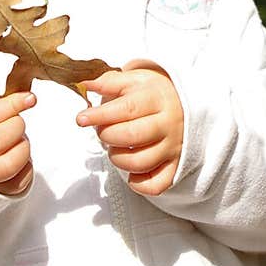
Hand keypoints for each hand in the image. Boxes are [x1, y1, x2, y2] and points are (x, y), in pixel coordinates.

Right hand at [0, 91, 35, 196]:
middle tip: (16, 123)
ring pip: (7, 166)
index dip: (12, 106)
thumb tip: (27, 99)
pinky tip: (18, 157)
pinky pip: (16, 184)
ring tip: (18, 141)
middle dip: (17, 126)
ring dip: (22, 149)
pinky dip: (26, 168)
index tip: (28, 99)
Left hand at [76, 65, 183, 195]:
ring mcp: (173, 148)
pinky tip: (131, 172)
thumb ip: (109, 82)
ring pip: (140, 162)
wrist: (184, 104)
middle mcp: (168, 124)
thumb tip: (85, 85)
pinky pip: (156, 185)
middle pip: (132, 136)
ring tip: (115, 148)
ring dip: (118, 158)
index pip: (126, 109)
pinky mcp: (176, 167)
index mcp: (157, 99)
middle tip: (103, 131)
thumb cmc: (153, 94)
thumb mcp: (134, 80)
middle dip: (108, 135)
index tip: (81, 118)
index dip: (100, 115)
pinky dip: (139, 184)